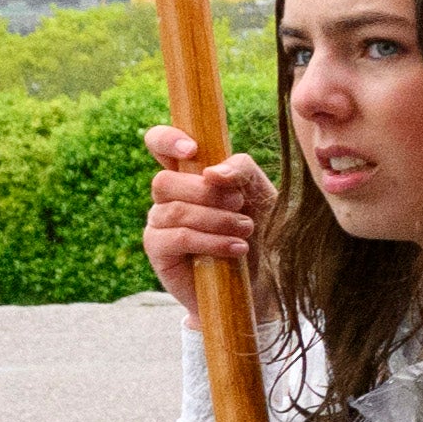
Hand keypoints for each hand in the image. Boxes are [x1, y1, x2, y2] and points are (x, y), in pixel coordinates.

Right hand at [139, 129, 279, 307]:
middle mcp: (168, 196)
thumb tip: (210, 172)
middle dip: (207, 193)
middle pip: (165, 180)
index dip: (167, 139)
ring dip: (217, 219)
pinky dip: (210, 241)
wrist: (263, 282)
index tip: (192, 149)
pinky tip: (235, 249)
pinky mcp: (159, 252)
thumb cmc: (262, 231)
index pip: (159, 143)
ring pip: (175, 210)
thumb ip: (242, 171)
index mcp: (189, 174)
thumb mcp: (261, 194)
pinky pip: (176, 237)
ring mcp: (159, 223)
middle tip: (239, 206)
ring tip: (246, 230)